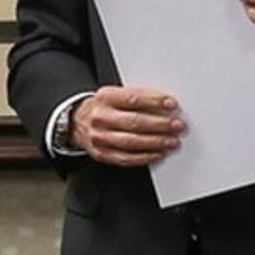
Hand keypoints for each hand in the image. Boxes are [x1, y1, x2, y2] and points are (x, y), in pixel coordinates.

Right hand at [70, 84, 184, 167]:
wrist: (76, 121)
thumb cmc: (103, 107)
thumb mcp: (114, 95)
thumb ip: (136, 98)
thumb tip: (165, 105)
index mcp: (105, 97)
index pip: (132, 98)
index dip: (153, 101)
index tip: (171, 104)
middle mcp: (100, 117)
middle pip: (134, 122)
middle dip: (159, 124)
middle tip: (177, 125)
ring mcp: (99, 137)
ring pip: (131, 142)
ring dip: (155, 143)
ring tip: (172, 141)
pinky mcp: (101, 154)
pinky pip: (126, 158)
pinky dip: (144, 157)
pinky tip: (158, 154)